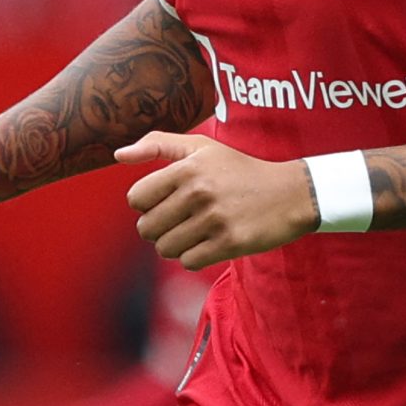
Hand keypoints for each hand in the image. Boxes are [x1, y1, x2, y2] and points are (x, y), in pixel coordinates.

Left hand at [116, 132, 317, 269]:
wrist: (288, 193)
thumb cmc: (238, 169)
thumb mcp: (201, 148)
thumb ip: (157, 144)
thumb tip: (117, 154)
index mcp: (187, 167)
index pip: (136, 198)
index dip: (146, 203)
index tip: (165, 201)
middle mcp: (198, 192)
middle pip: (147, 228)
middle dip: (158, 228)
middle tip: (180, 220)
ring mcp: (214, 219)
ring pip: (165, 248)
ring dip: (175, 244)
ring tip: (194, 231)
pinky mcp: (229, 243)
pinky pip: (188, 262)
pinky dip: (194, 256)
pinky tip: (208, 243)